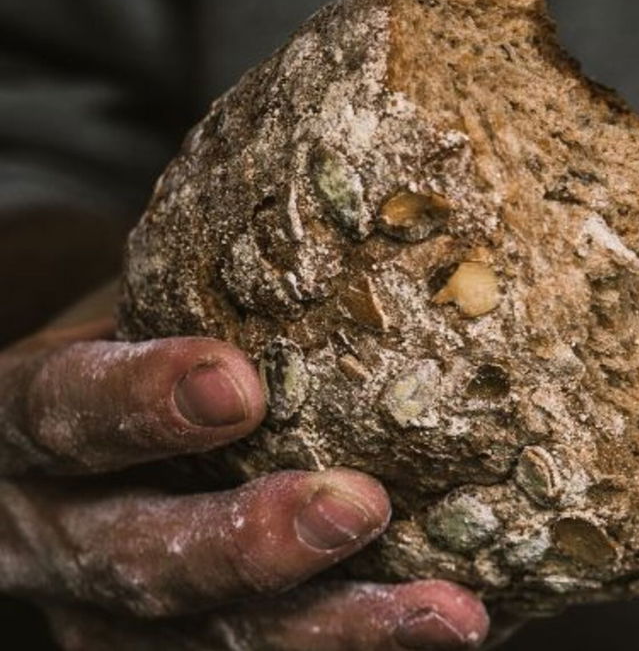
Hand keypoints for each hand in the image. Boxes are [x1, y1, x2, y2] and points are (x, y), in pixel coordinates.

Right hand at [0, 291, 488, 649]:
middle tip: (358, 508)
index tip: (239, 384)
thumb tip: (393, 175)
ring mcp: (113, 619)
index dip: (138, 402)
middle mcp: (55, 534)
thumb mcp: (152, 303)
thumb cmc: (153, 348)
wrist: (102, 440)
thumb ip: (216, 286)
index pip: (60, 411)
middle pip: (137, 559)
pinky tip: (455, 628)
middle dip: (249, 545)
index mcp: (26, 423)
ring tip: (447, 615)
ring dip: (338, 631)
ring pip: (214, 646)